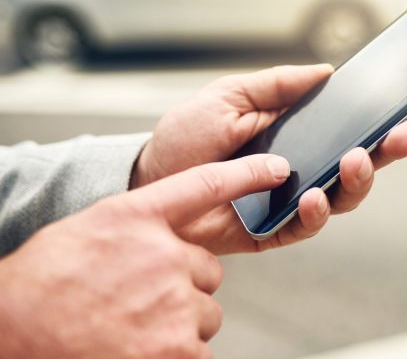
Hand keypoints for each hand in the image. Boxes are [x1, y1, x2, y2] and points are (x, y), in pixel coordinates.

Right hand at [0, 154, 292, 358]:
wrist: (11, 333)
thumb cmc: (42, 286)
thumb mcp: (93, 230)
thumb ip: (143, 225)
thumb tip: (178, 238)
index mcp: (139, 220)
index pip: (207, 185)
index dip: (247, 174)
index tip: (278, 168)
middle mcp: (163, 256)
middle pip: (207, 274)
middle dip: (183, 288)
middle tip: (137, 301)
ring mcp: (173, 304)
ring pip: (204, 315)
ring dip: (178, 324)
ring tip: (129, 327)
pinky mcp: (177, 350)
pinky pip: (198, 351)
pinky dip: (175, 355)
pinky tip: (136, 348)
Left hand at [130, 65, 406, 254]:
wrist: (146, 180)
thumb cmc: (186, 137)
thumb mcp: (229, 96)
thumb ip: (276, 86)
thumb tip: (326, 72)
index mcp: (296, 134)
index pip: (347, 129)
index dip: (378, 122)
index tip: (404, 111)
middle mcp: (301, 168)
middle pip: (356, 164)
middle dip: (385, 151)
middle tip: (403, 136)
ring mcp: (290, 201)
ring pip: (341, 198)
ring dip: (356, 181)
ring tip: (354, 160)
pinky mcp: (273, 231)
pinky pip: (305, 225)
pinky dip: (315, 212)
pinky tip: (314, 196)